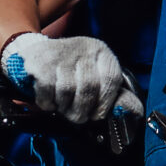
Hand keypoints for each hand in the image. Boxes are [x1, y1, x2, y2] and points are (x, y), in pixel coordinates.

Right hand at [0, 31, 126, 124]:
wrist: (32, 53)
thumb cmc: (68, 71)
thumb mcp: (93, 76)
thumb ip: (112, 94)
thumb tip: (133, 112)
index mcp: (100, 51)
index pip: (111, 79)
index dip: (105, 103)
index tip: (97, 115)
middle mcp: (83, 48)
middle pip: (89, 88)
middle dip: (82, 110)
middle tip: (77, 117)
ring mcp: (61, 53)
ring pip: (68, 91)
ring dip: (63, 107)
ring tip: (61, 107)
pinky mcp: (40, 62)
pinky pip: (47, 90)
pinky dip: (47, 103)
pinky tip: (48, 101)